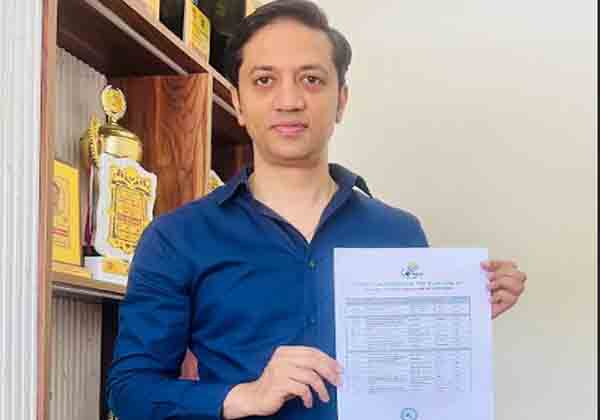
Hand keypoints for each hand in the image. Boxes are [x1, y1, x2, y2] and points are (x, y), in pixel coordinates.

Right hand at [222, 346, 341, 418]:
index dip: (328, 360)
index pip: (312, 351)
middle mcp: (282, 358)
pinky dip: (309, 397)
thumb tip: (331, 368)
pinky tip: (309, 402)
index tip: (338, 369)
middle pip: (313, 361)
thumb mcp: (291, 371)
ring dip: (321, 388)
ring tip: (324, 397)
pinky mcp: (278, 383)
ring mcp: (279, 370)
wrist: (255, 397)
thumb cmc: (277, 385)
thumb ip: (305, 366)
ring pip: (310, 376)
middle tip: (338, 381)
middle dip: (329, 372)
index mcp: (285, 351)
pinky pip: (302, 389)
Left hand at [481, 260, 526, 318]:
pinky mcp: (507, 305)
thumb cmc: (478, 293)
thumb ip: (483, 270)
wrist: (474, 308)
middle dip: (503, 273)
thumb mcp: (479, 279)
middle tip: (488, 277)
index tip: (484, 265)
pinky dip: (499, 295)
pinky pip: (510, 298)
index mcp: (505, 275)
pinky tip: (490, 298)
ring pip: (519, 286)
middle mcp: (511, 285)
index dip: (498, 263)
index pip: (510, 265)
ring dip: (503, 283)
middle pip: (519, 275)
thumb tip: (483, 264)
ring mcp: (511, 295)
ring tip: (489, 286)